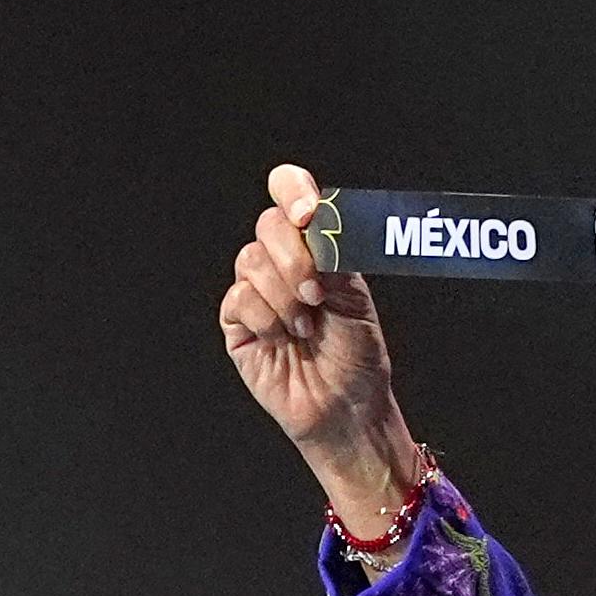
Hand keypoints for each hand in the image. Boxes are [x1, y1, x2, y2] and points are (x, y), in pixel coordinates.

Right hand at [220, 163, 401, 454]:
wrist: (345, 405)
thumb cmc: (358, 354)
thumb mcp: (355, 299)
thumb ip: (333, 257)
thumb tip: (315, 222)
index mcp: (318, 248)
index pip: (292, 196)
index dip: (293, 191)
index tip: (307, 212)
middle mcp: (284, 263)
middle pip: (269, 225)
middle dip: (294, 257)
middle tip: (316, 293)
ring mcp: (257, 290)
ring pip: (250, 261)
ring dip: (284, 296)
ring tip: (306, 326)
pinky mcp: (237, 321)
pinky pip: (238, 298)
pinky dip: (266, 318)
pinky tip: (283, 338)